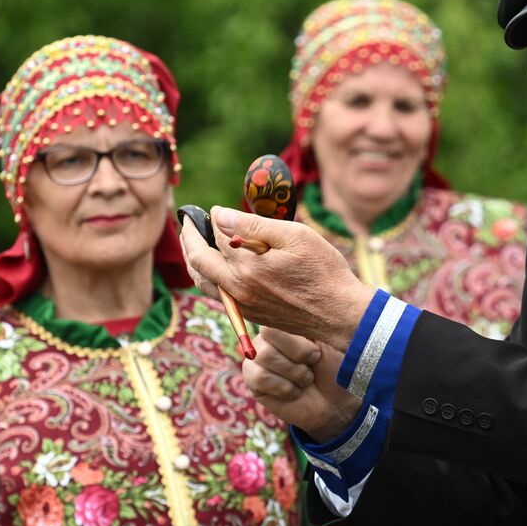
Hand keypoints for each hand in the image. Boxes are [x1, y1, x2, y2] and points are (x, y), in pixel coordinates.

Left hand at [179, 206, 373, 350]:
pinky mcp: (249, 315)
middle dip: (190, 239)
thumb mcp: (294, 236)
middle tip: (187, 222)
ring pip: (203, 282)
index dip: (213, 219)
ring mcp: (241, 305)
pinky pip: (216, 295)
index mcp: (246, 267)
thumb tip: (218, 215)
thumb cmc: (323, 271)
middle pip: (198, 261)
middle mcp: (237, 289)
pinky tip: (214, 268)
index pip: (218, 236)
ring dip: (193, 261)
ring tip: (192, 244)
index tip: (212, 209)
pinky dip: (208, 277)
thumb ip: (253, 225)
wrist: (339, 313)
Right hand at [243, 327, 361, 440]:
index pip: (276, 319)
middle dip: (298, 359)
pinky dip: (284, 388)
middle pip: (268, 337)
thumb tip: (292, 303)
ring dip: (294, 374)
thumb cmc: (336, 367)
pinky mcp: (253, 382)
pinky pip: (260, 378)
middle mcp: (266, 338)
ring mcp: (257, 360)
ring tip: (305, 380)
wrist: (337, 401)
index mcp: (285, 322)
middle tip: (312, 367)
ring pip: (264, 357)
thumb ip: (311, 320)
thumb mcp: (331, 339)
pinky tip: (294, 392)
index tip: (316, 353)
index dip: (298, 342)